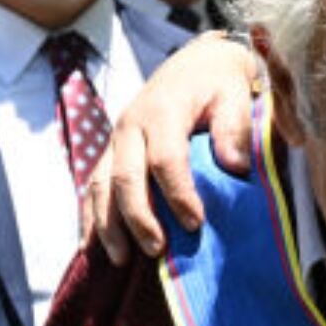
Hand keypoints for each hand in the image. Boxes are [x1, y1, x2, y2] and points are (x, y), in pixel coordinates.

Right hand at [87, 31, 267, 264]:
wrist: (196, 65)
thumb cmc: (219, 84)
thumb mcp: (235, 95)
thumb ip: (235, 127)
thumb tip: (234, 166)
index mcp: (162, 111)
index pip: (165, 159)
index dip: (178, 194)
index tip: (196, 224)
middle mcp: (130, 125)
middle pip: (125, 176)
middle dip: (139, 217)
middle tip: (159, 250)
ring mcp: (115, 140)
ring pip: (100, 185)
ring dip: (108, 225)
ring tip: (123, 260)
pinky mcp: (110, 152)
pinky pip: (92, 187)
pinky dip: (91, 218)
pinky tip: (93, 248)